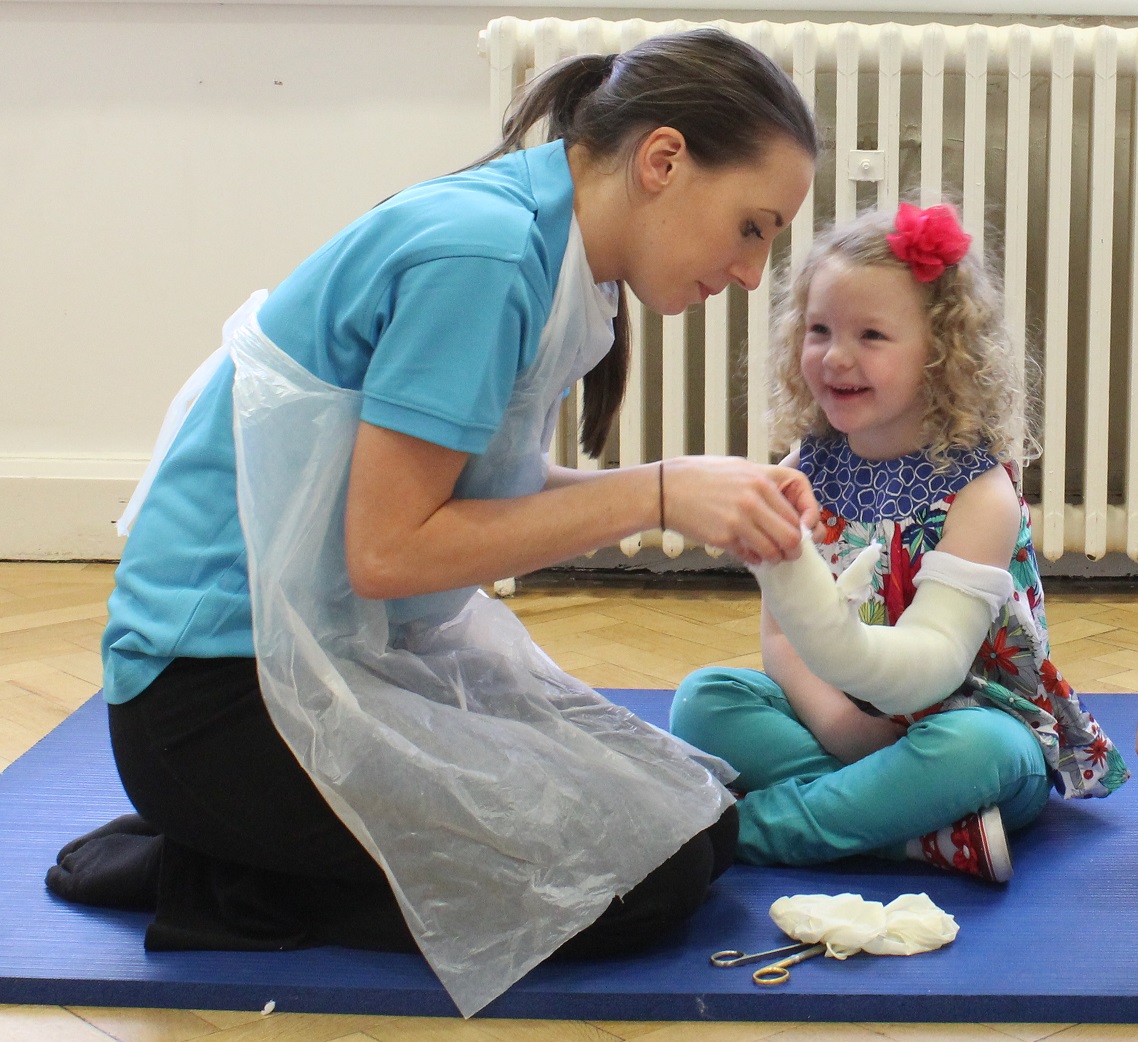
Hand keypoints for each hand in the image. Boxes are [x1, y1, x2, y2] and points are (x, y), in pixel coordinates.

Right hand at [661, 456, 819, 564]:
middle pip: (790, 533)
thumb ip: (762, 485)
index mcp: (760, 480)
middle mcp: (753, 500)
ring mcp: (739, 520)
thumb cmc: (698, 476)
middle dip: (793, 548)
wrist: (665, 489)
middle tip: (789, 553)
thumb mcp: (737, 469)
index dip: (803, 525)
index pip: (796, 508)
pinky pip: (749, 554)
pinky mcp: (724, 537)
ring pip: (773, 549)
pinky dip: (753, 558)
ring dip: (774, 557)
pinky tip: (748, 555)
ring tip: (769, 557)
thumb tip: (783, 506)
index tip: (800, 532)